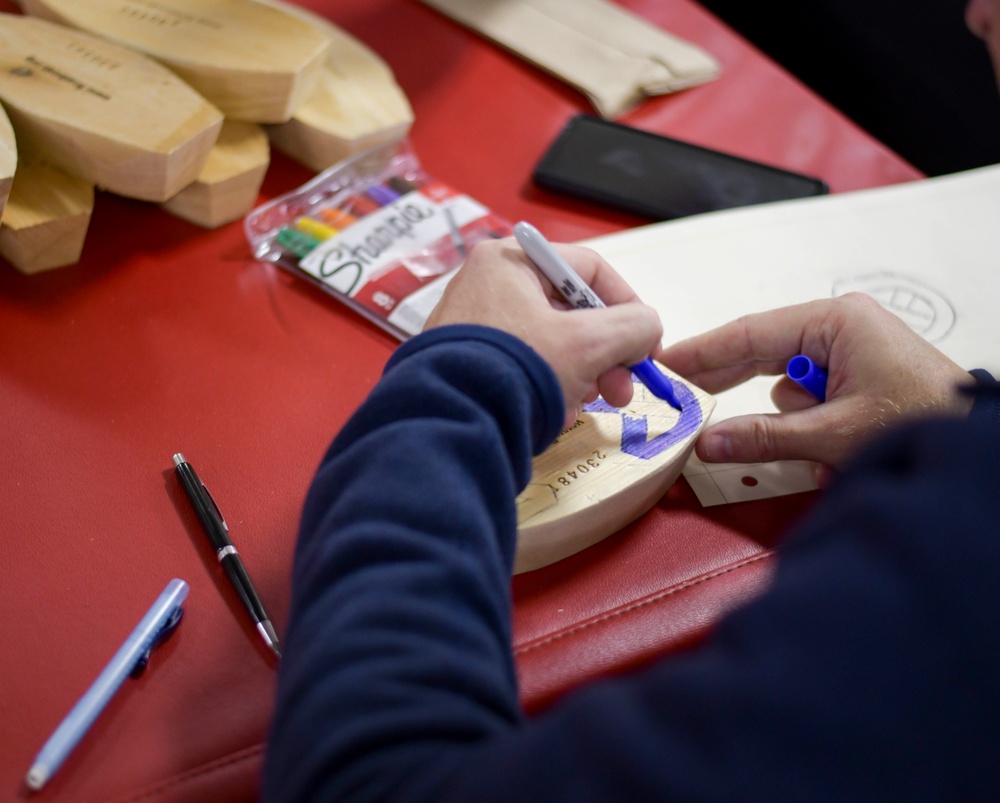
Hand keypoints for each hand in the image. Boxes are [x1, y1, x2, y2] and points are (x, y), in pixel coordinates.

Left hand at [424, 238, 663, 422]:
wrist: (451, 423)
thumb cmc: (516, 371)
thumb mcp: (589, 343)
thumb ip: (633, 325)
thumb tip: (647, 328)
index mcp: (510, 260)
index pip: (589, 270)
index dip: (628, 306)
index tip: (646, 345)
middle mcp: (486, 283)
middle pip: (571, 312)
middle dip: (605, 355)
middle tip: (621, 391)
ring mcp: (473, 324)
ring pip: (551, 342)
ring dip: (580, 375)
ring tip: (582, 405)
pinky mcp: (467, 360)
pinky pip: (523, 365)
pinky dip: (547, 387)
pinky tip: (553, 414)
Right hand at [659, 293, 974, 468]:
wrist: (979, 444)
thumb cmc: (925, 421)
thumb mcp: (833, 435)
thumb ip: (763, 438)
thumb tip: (710, 441)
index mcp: (837, 322)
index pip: (751, 333)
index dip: (703, 351)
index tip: (666, 362)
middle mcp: (842, 328)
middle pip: (762, 350)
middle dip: (730, 379)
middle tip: (682, 392)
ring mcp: (851, 351)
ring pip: (785, 381)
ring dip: (786, 416)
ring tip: (807, 441)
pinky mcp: (858, 376)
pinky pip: (809, 394)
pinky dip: (805, 420)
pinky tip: (821, 443)